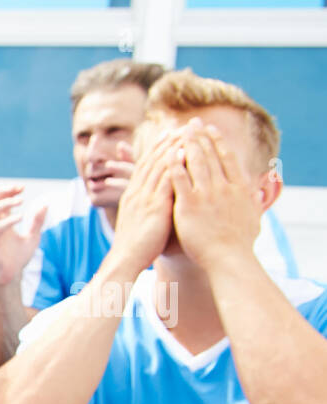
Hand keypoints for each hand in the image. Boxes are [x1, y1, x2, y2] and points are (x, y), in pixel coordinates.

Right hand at [0, 186, 45, 286]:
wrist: (12, 276)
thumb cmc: (19, 257)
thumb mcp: (33, 236)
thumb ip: (37, 221)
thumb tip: (45, 204)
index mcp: (2, 222)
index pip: (0, 201)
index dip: (9, 191)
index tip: (22, 187)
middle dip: (4, 192)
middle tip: (19, 188)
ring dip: (5, 202)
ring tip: (21, 201)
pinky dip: (8, 220)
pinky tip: (21, 217)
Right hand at [106, 125, 181, 275]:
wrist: (125, 261)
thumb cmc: (135, 248)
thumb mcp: (139, 222)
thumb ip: (147, 208)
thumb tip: (157, 202)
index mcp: (133, 195)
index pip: (146, 164)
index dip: (159, 146)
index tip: (172, 133)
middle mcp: (137, 192)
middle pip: (153, 159)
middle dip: (169, 140)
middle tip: (184, 124)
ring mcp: (144, 197)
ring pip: (160, 165)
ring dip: (174, 145)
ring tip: (188, 130)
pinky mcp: (154, 206)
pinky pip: (166, 179)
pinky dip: (175, 163)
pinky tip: (186, 151)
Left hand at [170, 120, 263, 272]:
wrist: (229, 259)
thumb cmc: (240, 244)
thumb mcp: (252, 217)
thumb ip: (251, 202)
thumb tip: (257, 194)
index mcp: (239, 187)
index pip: (227, 157)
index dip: (218, 141)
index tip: (210, 130)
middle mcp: (224, 187)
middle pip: (210, 154)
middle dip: (200, 136)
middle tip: (191, 122)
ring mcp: (207, 195)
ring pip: (195, 162)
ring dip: (187, 144)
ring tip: (178, 131)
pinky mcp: (190, 205)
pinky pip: (180, 179)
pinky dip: (174, 164)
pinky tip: (167, 154)